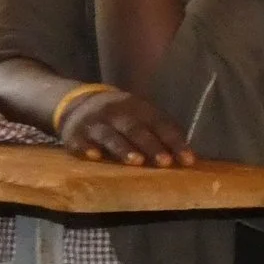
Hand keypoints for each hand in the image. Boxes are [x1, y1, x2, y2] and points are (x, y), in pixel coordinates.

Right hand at [55, 85, 194, 165]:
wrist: (76, 101)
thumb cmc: (121, 116)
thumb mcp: (142, 116)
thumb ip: (162, 132)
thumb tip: (190, 157)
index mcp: (139, 108)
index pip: (160, 124)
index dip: (175, 142)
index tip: (189, 160)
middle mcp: (117, 112)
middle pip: (136, 129)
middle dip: (152, 145)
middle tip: (165, 162)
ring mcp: (95, 122)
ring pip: (110, 135)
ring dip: (124, 148)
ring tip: (137, 161)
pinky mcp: (74, 133)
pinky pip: (80, 140)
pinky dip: (87, 148)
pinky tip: (94, 156)